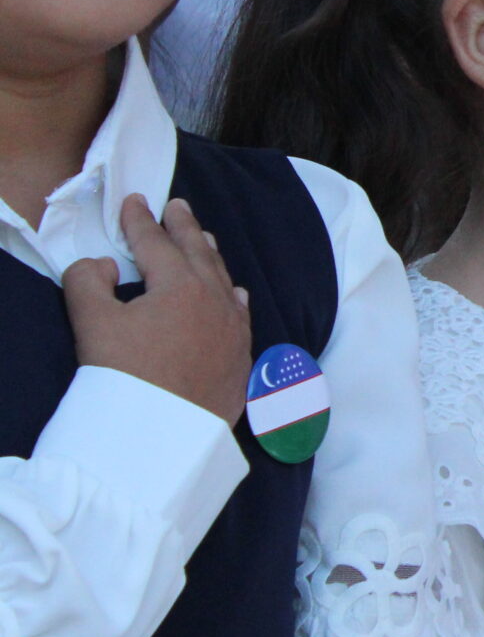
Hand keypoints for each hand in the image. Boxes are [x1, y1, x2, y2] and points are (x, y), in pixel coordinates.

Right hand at [63, 196, 252, 422]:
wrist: (161, 435)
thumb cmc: (125, 377)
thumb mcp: (91, 323)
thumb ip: (88, 281)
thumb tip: (106, 264)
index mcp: (180, 287)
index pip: (156, 244)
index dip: (141, 221)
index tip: (135, 201)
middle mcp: (216, 302)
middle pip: (199, 254)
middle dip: (185, 227)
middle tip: (178, 206)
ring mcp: (234, 331)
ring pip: (224, 281)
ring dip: (210, 257)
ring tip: (204, 239)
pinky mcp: (242, 359)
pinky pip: (241, 314)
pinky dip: (233, 296)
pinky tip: (236, 293)